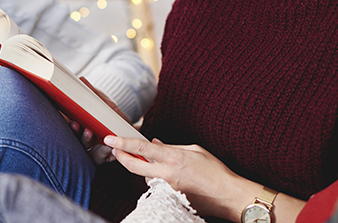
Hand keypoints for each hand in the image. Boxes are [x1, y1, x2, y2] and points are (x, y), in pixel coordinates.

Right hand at [65, 77, 128, 164]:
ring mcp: (98, 152)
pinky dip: (109, 155)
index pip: (74, 132)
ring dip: (96, 150)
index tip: (74, 122)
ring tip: (103, 142)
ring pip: (93, 155)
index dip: (74, 129)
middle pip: (82, 145)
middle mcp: (88, 144)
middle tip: (87, 131)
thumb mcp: (102, 103)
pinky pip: (108, 160)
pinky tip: (111, 149)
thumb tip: (81, 79)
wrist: (125, 123)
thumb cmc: (110, 113)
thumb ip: (92, 94)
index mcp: (82, 130)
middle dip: (83, 138)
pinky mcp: (110, 157)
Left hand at [103, 136, 244, 219]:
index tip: (110, 138)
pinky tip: (165, 174)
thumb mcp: (195, 150)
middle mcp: (167, 174)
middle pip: (134, 166)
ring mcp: (167, 188)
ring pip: (145, 177)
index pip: (141, 149)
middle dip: (120, 156)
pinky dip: (155, 178)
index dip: (122, 143)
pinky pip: (156, 186)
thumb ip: (172, 147)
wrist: (227, 195)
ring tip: (151, 161)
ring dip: (143, 168)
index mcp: (173, 158)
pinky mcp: (169, 199)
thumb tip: (154, 144)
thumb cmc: (215, 171)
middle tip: (113, 148)